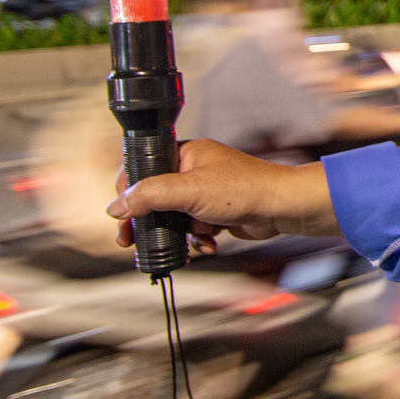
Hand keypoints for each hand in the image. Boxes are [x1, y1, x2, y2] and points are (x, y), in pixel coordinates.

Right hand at [106, 138, 338, 251]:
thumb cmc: (245, 189)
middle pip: (156, 197)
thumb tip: (117, 205)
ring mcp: (205, 193)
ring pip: (175, 217)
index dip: (129, 191)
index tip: (120, 214)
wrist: (282, 208)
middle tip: (131, 239)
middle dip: (150, 220)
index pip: (143, 168)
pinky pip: (194, 229)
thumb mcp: (189, 191)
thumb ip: (150, 196)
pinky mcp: (216, 213)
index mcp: (185, 153)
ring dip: (180, 233)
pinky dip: (198, 239)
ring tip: (191, 239)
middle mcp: (194, 170)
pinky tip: (209, 244)